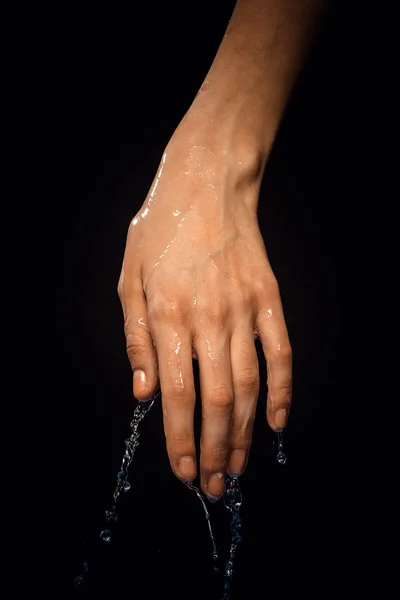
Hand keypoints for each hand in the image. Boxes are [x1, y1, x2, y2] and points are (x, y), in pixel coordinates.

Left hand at [117, 123, 291, 500]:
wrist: (206, 185)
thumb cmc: (160, 231)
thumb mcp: (129, 280)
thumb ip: (136, 340)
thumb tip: (142, 393)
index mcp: (168, 316)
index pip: (175, 395)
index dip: (179, 439)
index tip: (184, 471)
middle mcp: (209, 319)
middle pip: (217, 400)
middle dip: (215, 449)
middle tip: (215, 486)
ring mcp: (244, 310)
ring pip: (249, 385)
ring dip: (245, 432)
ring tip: (240, 467)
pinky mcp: (269, 300)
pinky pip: (280, 353)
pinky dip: (282, 390)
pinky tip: (277, 421)